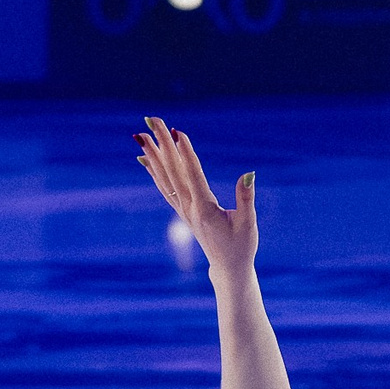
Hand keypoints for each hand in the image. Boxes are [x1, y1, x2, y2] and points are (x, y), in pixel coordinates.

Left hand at [136, 115, 255, 274]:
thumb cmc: (241, 246)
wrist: (228, 268)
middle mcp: (189, 208)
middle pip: (173, 171)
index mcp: (205, 209)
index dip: (185, 153)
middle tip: (153, 120)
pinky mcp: (183, 212)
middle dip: (163, 144)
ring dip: (153, 155)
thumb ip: (246, 199)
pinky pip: (164, 188)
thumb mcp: (248, 223)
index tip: (177, 132)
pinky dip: (154, 171)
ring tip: (141, 135)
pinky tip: (145, 158)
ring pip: (164, 178)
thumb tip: (248, 174)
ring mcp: (183, 210)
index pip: (193, 175)